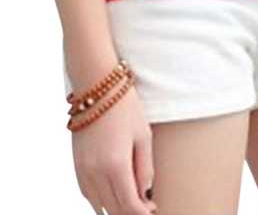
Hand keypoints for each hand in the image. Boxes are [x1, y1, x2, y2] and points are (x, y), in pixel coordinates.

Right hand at [71, 85, 156, 214]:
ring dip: (115, 208)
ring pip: (98, 206)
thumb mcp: (143, 136)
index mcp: (115, 165)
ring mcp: (83, 170)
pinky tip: (112, 195)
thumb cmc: (125, 107)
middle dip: (130, 212)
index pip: (129, 205)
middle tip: (146, 207)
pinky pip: (87, 194)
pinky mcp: (76, 164)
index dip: (142, 213)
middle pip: (114, 209)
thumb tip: (145, 194)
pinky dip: (100, 200)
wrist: (97, 86)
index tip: (152, 211)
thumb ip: (145, 169)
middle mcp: (95, 172)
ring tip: (131, 201)